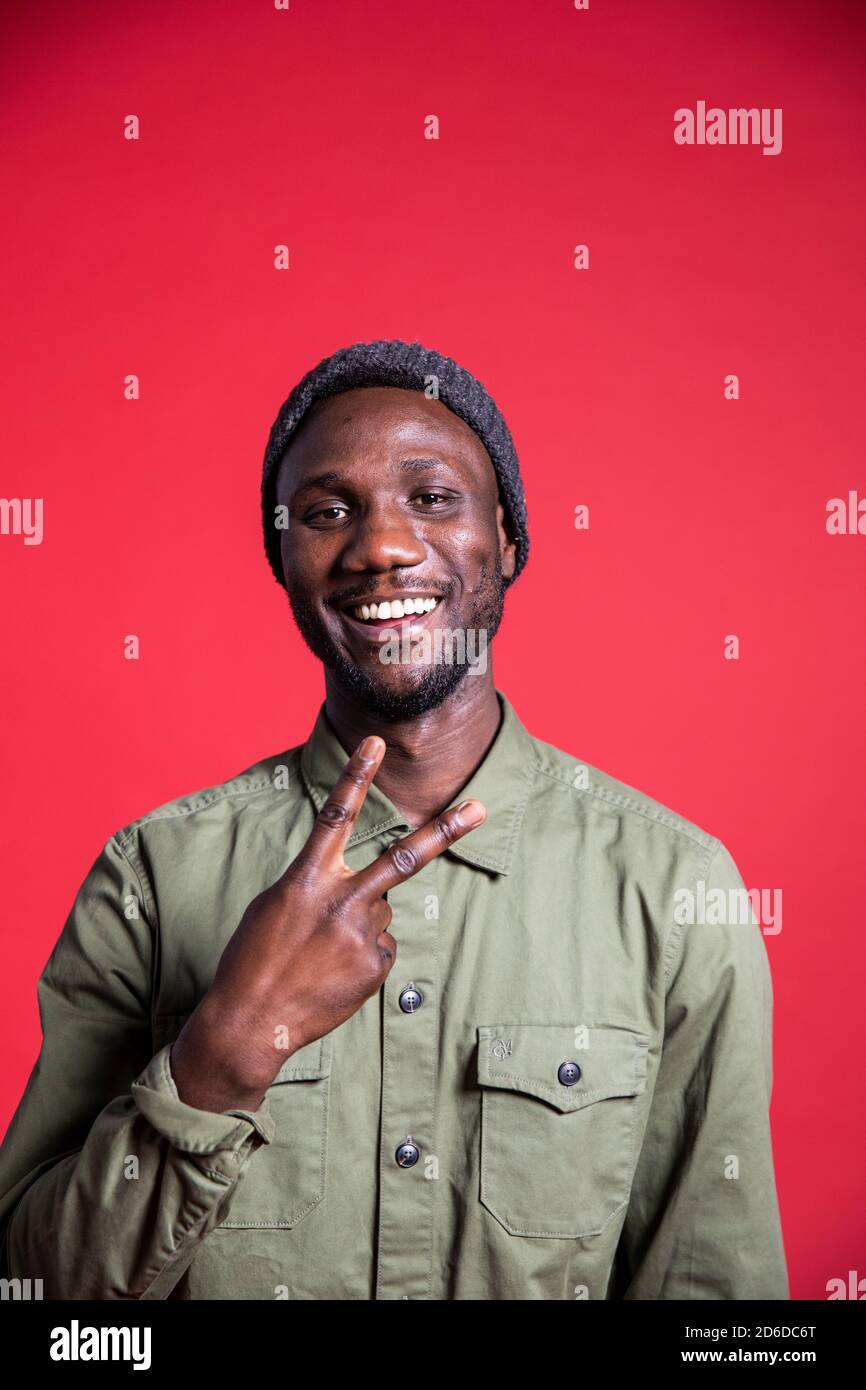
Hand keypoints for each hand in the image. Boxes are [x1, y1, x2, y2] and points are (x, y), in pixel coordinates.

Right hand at [170, 735, 485, 1111]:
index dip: (356, 775)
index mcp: (307, 878)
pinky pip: (379, 948)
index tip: (375, 742)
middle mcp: (341, 901)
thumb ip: (319, 884)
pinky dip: (361, 956)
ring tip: (323, 953)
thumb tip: (363, 892)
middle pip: (404, 857)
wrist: (251, 1021)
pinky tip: (333, 974)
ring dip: (359, 924)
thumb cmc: (255, 958)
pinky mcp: (375, 966)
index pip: (336, 815)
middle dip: (447, 831)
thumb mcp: (275, 905)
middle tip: (481, 807)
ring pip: (380, 912)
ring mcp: (363, 935)